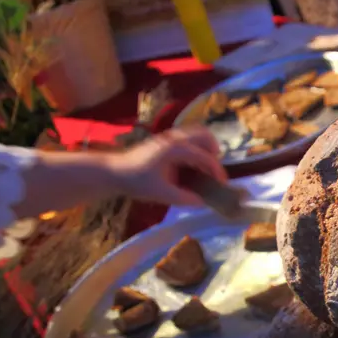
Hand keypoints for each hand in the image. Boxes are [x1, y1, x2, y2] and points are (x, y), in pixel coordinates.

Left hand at [107, 126, 227, 205]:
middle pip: (204, 135)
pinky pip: (187, 139)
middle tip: (214, 171)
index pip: (204, 156)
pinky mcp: (165, 141)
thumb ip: (185, 198)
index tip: (222, 184)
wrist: (114, 172)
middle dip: (214, 152)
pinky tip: (191, 167)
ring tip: (204, 168)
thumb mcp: (162, 194)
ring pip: (196, 134)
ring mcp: (169, 137)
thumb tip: (203, 202)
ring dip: (205, 148)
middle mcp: (174, 139)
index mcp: (175, 149)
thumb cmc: (137, 182)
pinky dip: (195, 149)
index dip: (216, 170)